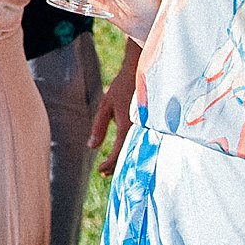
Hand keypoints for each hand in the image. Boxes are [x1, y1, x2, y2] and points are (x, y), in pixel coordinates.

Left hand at [89, 48, 139, 168]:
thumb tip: (91, 147)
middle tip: (105, 172)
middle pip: (130, 155)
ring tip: (113, 165)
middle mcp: (141, 130)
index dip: (109, 164)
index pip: (118, 152)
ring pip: (138, 150)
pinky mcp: (153, 125)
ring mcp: (149, 128)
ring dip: (126, 158)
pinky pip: (144, 141)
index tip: (101, 171)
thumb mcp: (106, 106)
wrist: (141, 72)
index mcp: (128, 126)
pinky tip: (127, 151)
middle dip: (118, 165)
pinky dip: (135, 149)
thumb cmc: (122, 88)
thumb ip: (99, 127)